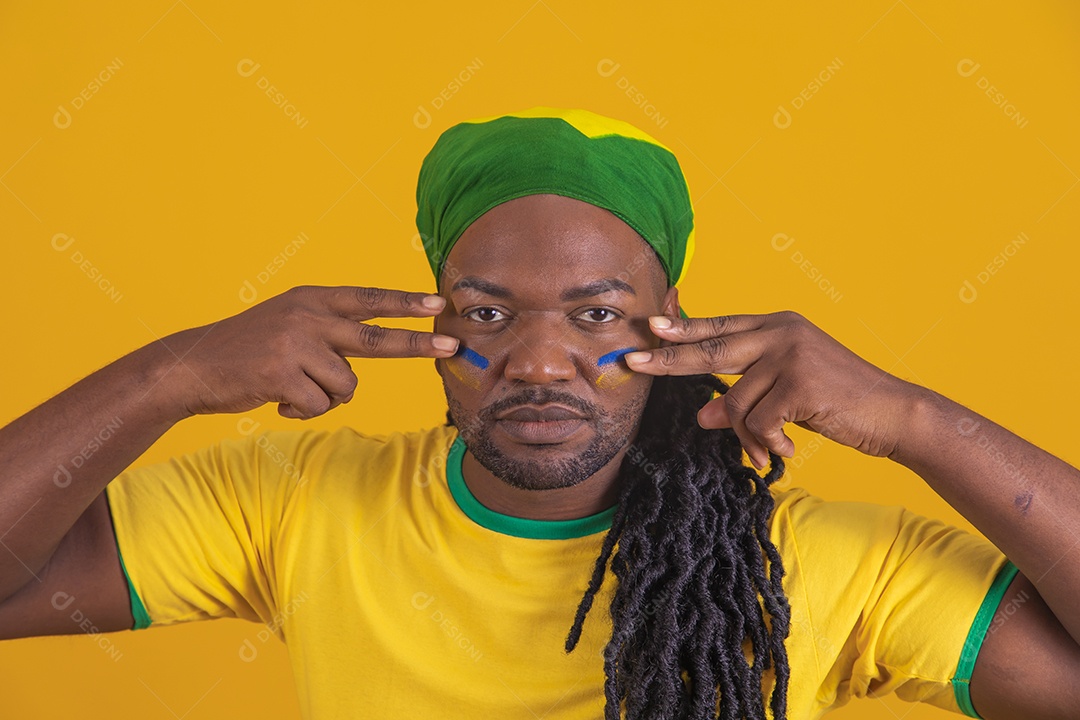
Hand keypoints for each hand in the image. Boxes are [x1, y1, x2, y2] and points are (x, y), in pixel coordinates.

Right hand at [155, 285, 458, 419]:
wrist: (192, 366)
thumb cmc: (246, 349)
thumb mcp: (287, 322)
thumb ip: (328, 329)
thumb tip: (376, 344)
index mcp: (311, 299)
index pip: (367, 299)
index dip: (405, 302)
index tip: (438, 302)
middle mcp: (307, 317)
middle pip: (375, 338)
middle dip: (417, 345)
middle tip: (451, 347)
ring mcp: (295, 344)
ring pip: (346, 385)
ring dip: (326, 397)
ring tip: (293, 388)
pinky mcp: (283, 374)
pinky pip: (320, 405)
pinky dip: (303, 410)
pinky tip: (278, 399)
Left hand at [623, 311, 921, 468]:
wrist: (893, 414)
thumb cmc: (839, 402)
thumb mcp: (786, 392)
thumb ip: (745, 394)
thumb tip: (702, 416)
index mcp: (777, 325)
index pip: (720, 327)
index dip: (683, 329)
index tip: (650, 327)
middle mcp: (781, 331)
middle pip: (710, 349)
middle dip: (667, 359)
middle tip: (632, 362)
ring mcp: (790, 354)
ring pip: (736, 402)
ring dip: (748, 435)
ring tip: (769, 448)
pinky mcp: (799, 382)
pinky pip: (758, 422)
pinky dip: (767, 443)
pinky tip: (788, 448)